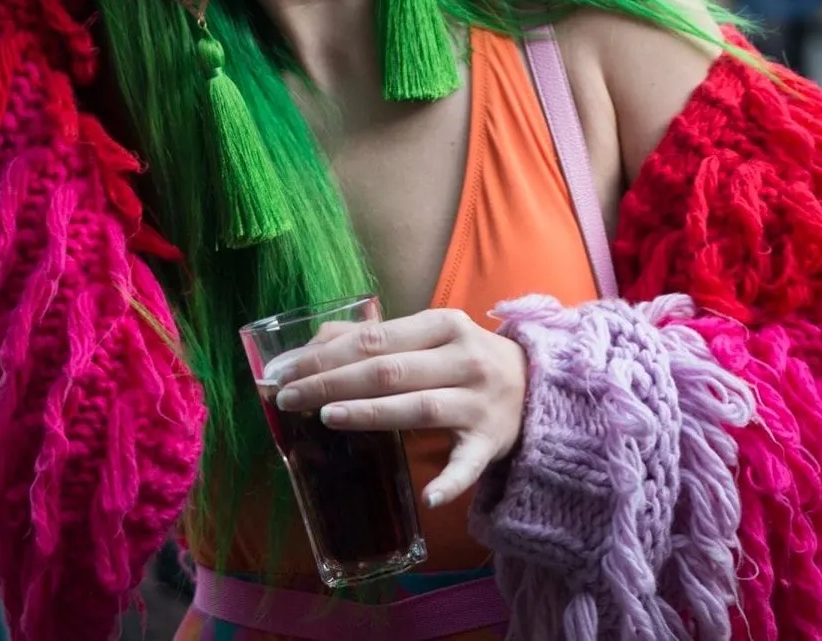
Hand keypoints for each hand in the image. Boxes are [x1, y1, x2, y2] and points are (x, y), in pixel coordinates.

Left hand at [268, 309, 527, 508]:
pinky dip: (451, 481)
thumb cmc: (465, 358)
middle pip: (389, 371)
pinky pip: (469, 465)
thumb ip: (376, 336)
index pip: (375, 337)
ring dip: (371, 414)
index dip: (325, 354)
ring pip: (419, 408)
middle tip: (286, 397)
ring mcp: (479, 403)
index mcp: (443, 325)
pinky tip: (428, 496)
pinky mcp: (492, 442)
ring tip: (326, 418)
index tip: (283, 369)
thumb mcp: (429, 334)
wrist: (538, 386)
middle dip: (332, 382)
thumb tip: (313, 343)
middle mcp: (463, 360)